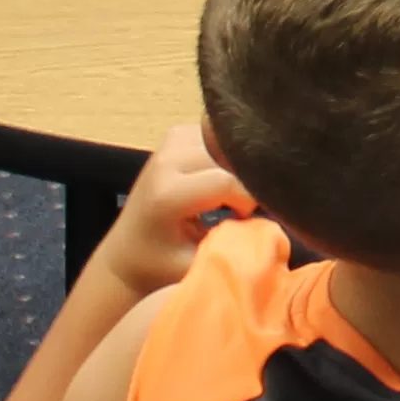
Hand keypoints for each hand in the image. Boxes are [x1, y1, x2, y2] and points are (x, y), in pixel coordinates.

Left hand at [92, 123, 251, 298]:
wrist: (126, 251)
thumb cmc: (161, 266)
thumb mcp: (198, 265)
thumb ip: (234, 246)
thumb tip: (273, 226)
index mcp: (168, 194)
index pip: (228, 182)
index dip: (249, 200)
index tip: (247, 219)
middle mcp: (167, 160)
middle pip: (230, 157)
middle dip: (247, 181)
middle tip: (243, 208)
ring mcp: (170, 142)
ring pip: (228, 142)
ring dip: (239, 166)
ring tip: (231, 194)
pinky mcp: (177, 134)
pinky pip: (218, 134)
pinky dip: (228, 154)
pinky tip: (223, 175)